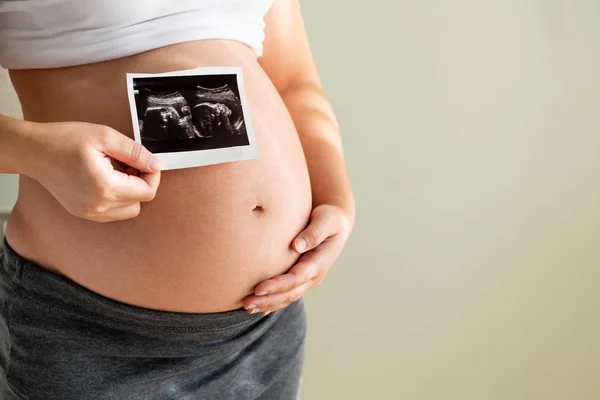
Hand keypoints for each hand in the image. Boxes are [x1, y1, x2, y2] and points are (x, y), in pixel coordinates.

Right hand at [30, 121, 161, 222]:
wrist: (34, 151)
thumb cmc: (65, 140)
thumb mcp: (105, 136)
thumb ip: (135, 152)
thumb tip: (156, 165)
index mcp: (106, 187)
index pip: (148, 192)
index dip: (152, 175)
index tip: (143, 160)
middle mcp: (99, 206)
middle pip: (140, 202)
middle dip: (140, 182)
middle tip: (126, 162)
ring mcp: (90, 213)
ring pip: (128, 210)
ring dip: (130, 191)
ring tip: (115, 170)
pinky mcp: (84, 213)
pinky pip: (113, 211)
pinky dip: (117, 197)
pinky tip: (105, 178)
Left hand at [243, 204, 351, 315]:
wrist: (336, 225)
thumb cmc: (330, 219)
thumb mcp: (326, 220)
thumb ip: (314, 233)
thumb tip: (297, 246)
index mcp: (320, 263)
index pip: (296, 278)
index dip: (278, 285)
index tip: (258, 289)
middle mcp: (314, 276)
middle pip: (290, 293)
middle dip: (268, 300)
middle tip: (246, 304)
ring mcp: (308, 279)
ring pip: (288, 297)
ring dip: (268, 304)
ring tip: (247, 308)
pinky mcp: (301, 279)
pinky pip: (287, 294)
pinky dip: (274, 302)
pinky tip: (259, 308)